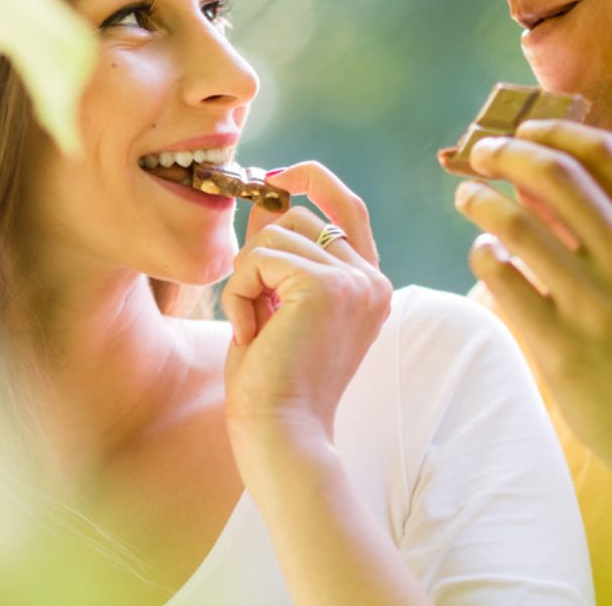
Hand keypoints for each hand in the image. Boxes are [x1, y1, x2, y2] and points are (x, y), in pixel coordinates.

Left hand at [222, 162, 389, 457]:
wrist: (282, 435)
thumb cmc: (273, 386)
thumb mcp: (278, 307)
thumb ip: (280, 256)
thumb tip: (265, 200)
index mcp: (369, 287)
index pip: (348, 207)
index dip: (313, 179)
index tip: (277, 176)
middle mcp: (371, 280)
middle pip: (299, 215)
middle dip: (258, 250)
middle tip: (248, 303)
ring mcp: (353, 280)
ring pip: (273, 235)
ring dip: (245, 280)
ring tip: (254, 329)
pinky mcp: (325, 286)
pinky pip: (258, 258)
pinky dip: (239, 293)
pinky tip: (251, 334)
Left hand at [454, 120, 611, 501]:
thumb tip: (548, 178)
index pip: (606, 155)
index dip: (555, 131)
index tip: (525, 131)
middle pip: (555, 175)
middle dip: (506, 151)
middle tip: (482, 152)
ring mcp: (598, 308)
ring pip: (515, 223)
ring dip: (480, 199)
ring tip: (468, 197)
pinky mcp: (562, 350)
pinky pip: (501, 280)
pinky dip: (482, 254)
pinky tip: (484, 255)